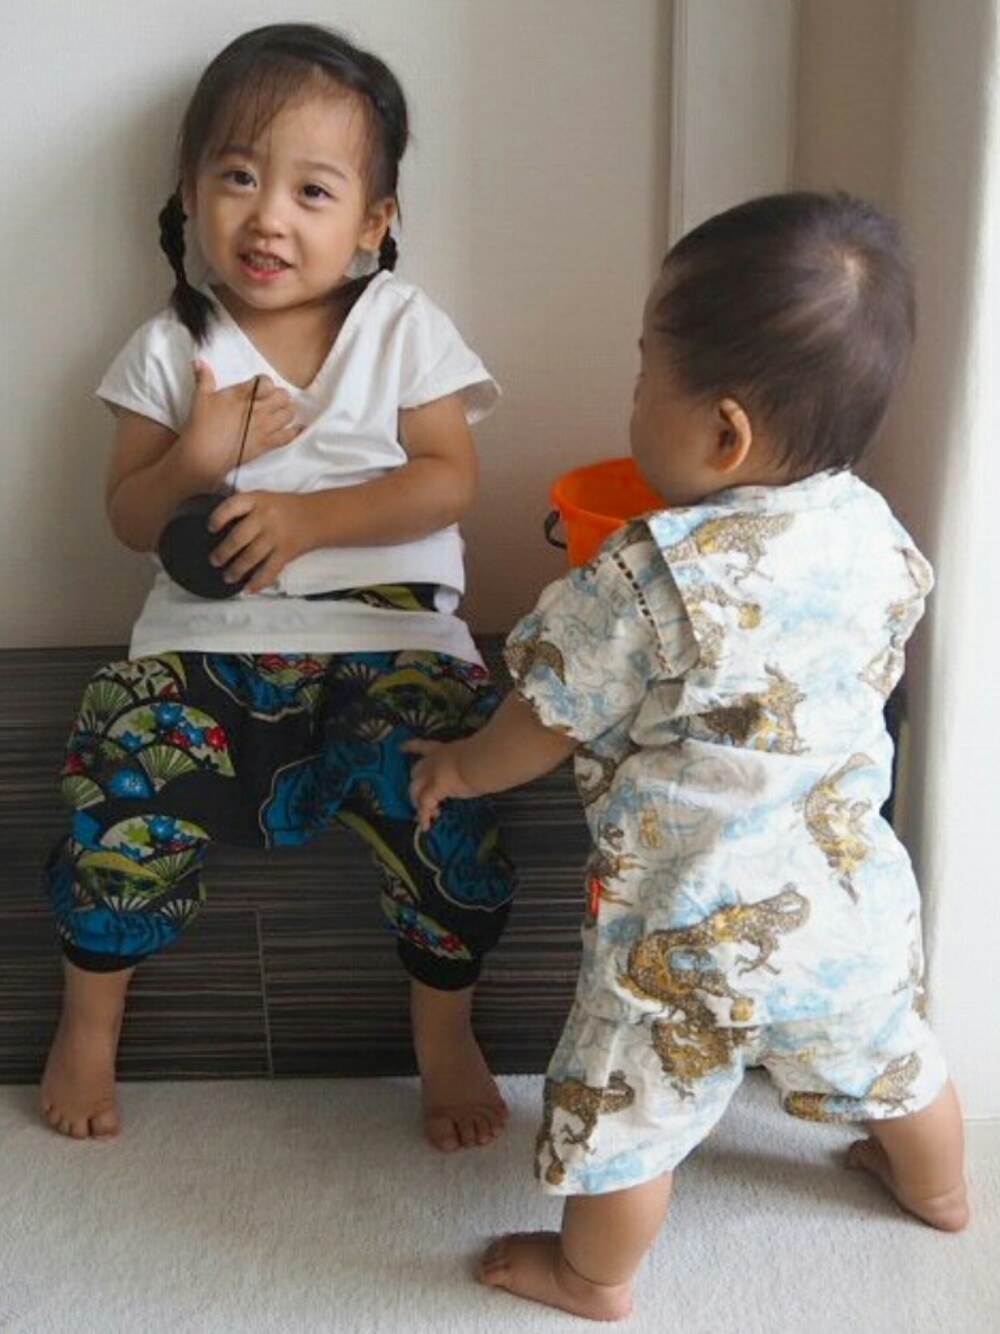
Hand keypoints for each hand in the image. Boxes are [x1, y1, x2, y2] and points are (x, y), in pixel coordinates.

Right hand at [181, 363, 298, 487]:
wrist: (204, 455)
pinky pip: (288, 436)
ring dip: (287, 411)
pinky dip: (295, 432)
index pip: (266, 382)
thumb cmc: (201, 425)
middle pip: (282, 396)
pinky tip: (297, 428)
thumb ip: (204, 378)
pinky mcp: (266, 444)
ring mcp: (263, 427)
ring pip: (289, 414)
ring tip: (281, 412)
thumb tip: (199, 361)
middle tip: (274, 400)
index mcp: (242, 396)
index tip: (261, 387)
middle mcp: (257, 410)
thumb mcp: (200, 398)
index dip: (266, 383)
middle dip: (280, 396)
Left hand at [207, 490, 303, 591]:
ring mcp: (276, 536)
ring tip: (227, 577)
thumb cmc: (282, 507)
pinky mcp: (286, 552)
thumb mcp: (262, 498)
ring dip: (236, 570)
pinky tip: (248, 589)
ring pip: (251, 557)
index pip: (231, 507)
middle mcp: (265, 517)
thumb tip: (216, 526)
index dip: (218, 518)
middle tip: (214, 561)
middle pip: (238, 537)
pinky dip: (258, 582)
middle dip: (223, 553)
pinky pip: (269, 570)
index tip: (210, 529)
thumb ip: (243, 508)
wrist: (317, 515)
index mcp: (256, 499)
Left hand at [405, 738, 481, 830]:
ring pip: (415, 789)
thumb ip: (469, 759)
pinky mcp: (432, 790)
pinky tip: (426, 826)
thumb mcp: (471, 753)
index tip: (401, 748)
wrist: (478, 761)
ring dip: (417, 801)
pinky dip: (424, 816)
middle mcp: (432, 762)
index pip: (422, 746)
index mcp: (442, 750)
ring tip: (429, 813)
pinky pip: (424, 806)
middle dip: (416, 783)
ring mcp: (430, 776)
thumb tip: (479, 763)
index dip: (411, 747)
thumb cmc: (481, 754)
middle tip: (420, 795)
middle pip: (416, 772)